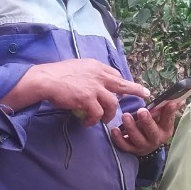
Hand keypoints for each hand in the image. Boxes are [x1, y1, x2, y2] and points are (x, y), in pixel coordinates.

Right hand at [1, 58, 148, 125]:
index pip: (115, 74)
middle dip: (136, 90)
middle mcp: (99, 75)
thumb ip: (90, 74)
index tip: (127, 88)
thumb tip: (96, 83)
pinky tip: (88, 123)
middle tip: (145, 95)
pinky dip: (94, 120)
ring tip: (103, 121)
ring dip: (109, 115)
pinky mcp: (88, 99)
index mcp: (96, 66)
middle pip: (122, 84)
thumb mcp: (78, 67)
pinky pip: (97, 114)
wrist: (45, 80)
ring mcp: (94, 88)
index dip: (121, 83)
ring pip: (112, 104)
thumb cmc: (58, 74)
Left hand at [110, 99, 182, 156]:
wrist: (147, 145)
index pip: (168, 120)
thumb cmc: (155, 127)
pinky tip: (115, 130)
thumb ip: (168, 109)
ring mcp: (143, 146)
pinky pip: (125, 146)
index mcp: (165, 130)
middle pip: (152, 132)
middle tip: (141, 110)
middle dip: (147, 121)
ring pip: (137, 138)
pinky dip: (119, 139)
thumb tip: (179, 99)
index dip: (169, 112)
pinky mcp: (132, 150)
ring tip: (125, 116)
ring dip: (131, 128)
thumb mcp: (162, 120)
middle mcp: (155, 139)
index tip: (170, 103)